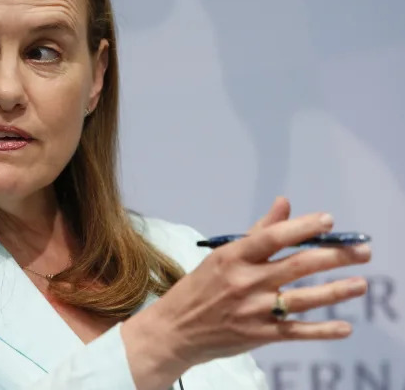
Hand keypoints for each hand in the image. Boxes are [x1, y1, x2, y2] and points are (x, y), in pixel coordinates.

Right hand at [121, 197, 370, 388]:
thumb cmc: (199, 288)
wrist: (176, 329)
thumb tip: (284, 204)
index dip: (303, 228)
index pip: (273, 238)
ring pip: (303, 298)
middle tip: (362, 250)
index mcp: (233, 257)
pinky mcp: (258, 335)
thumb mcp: (222, 256)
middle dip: (334, 256)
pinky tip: (344, 327)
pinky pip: (296, 331)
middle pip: (297, 265)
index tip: (328, 221)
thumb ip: (257, 232)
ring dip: (336, 291)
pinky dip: (321, 330)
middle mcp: (245, 282)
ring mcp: (253, 310)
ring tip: (361, 283)